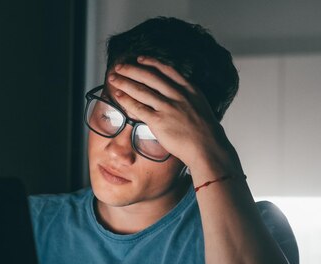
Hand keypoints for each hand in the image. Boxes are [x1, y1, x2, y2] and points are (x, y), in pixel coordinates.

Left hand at [107, 56, 238, 173]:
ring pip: (141, 90)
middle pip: (149, 76)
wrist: (207, 147)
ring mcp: (167, 107)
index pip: (166, 70)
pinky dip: (127, 100)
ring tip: (113, 78)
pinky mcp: (159, 121)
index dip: (150, 62)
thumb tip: (175, 93)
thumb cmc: (205, 132)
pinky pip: (138, 107)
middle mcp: (177, 95)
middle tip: (119, 66)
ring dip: (125, 82)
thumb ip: (187, 97)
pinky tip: (118, 95)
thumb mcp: (200, 105)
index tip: (139, 59)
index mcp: (189, 89)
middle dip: (131, 69)